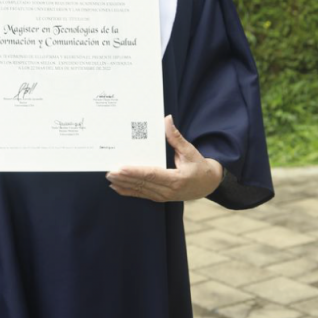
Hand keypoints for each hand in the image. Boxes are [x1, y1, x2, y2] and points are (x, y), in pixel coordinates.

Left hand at [106, 115, 223, 201]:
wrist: (208, 184)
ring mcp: (164, 196)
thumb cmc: (199, 166)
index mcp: (177, 179)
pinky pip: (142, 194)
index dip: (135, 172)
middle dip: (124, 178)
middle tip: (109, 171)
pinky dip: (128, 191)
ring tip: (109, 177)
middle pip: (142, 183)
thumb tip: (166, 120)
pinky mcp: (160, 197)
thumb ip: (176, 137)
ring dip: (123, 184)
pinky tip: (116, 187)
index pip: (151, 175)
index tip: (121, 168)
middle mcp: (169, 190)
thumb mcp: (190, 151)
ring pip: (140, 190)